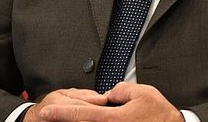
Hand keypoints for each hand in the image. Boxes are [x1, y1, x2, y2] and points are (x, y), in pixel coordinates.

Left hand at [38, 82, 182, 121]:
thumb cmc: (161, 116)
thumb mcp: (142, 93)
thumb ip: (120, 90)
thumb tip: (109, 95)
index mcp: (114, 118)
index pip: (82, 114)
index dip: (61, 113)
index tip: (46, 111)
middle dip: (63, 120)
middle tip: (46, 115)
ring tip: (64, 117)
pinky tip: (84, 120)